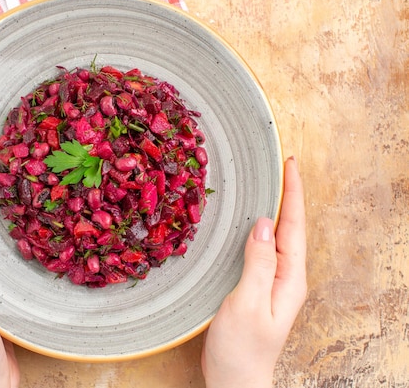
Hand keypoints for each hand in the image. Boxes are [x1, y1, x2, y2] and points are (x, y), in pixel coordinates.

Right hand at [201, 157, 306, 387]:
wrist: (235, 379)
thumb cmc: (242, 347)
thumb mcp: (249, 302)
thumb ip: (258, 263)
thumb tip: (262, 224)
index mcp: (290, 277)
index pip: (293, 226)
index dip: (293, 193)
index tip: (289, 164)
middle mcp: (285, 276)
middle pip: (288, 228)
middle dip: (286, 195)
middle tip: (277, 165)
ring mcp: (271, 282)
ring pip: (274, 237)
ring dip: (272, 209)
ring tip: (265, 185)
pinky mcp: (255, 287)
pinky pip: (259, 250)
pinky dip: (255, 230)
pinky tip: (245, 224)